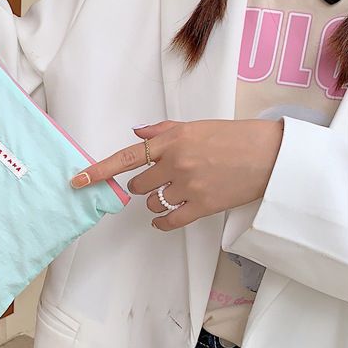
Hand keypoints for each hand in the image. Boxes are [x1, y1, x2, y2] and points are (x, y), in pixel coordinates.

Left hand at [70, 119, 283, 230]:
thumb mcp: (197, 126)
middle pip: (137, 185)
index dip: (99, 171)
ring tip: (176, 193)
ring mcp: (188, 186)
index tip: (78, 181)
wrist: (269, 155)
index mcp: (172, 140)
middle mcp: (175, 162)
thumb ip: (164, 132)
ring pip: (152, 203)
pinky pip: (169, 220)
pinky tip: (165, 218)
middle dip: (142, 186)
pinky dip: (163, 221)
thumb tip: (137, 133)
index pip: (126, 157)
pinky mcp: (202, 206)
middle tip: (160, 181)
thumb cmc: (235, 137)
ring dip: (156, 201)